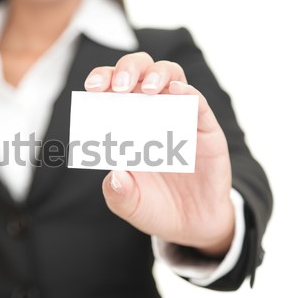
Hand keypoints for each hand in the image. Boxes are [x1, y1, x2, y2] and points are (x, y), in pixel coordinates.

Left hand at [84, 52, 234, 256]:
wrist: (192, 227)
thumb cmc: (155, 208)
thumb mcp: (130, 205)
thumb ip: (118, 192)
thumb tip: (115, 174)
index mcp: (126, 127)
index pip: (112, 92)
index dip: (102, 81)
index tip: (91, 87)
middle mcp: (152, 116)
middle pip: (140, 73)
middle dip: (126, 70)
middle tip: (117, 86)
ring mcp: (179, 120)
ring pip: (171, 77)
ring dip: (157, 75)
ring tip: (147, 90)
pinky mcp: (205, 130)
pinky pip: (198, 104)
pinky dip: (189, 93)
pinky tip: (177, 92)